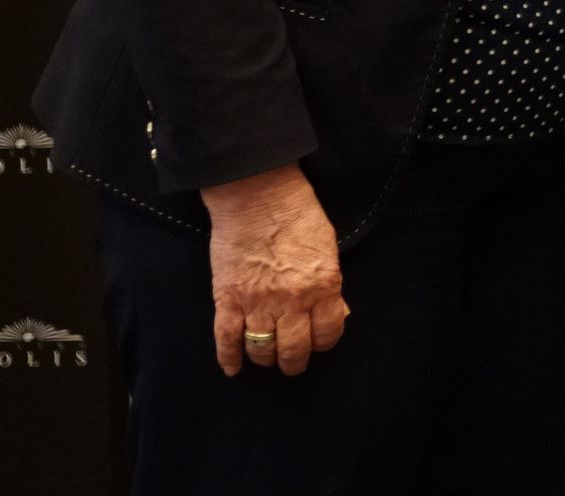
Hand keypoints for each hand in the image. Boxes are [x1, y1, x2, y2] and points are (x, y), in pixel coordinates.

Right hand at [202, 163, 348, 376]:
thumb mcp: (328, 248)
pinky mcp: (228, 299)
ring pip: (262, 349)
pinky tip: (233, 368)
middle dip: (295, 362)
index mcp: (323, 286)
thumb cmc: (298, 215)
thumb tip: (337, 313)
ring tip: (267, 358)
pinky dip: (229, 358)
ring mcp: (257, 303)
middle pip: (294, 350)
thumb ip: (330, 284)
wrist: (257, 195)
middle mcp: (292, 302)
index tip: (318, 342)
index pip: (328, 333)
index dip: (324, 342)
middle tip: (292, 362)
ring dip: (266, 358)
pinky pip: (227, 339)